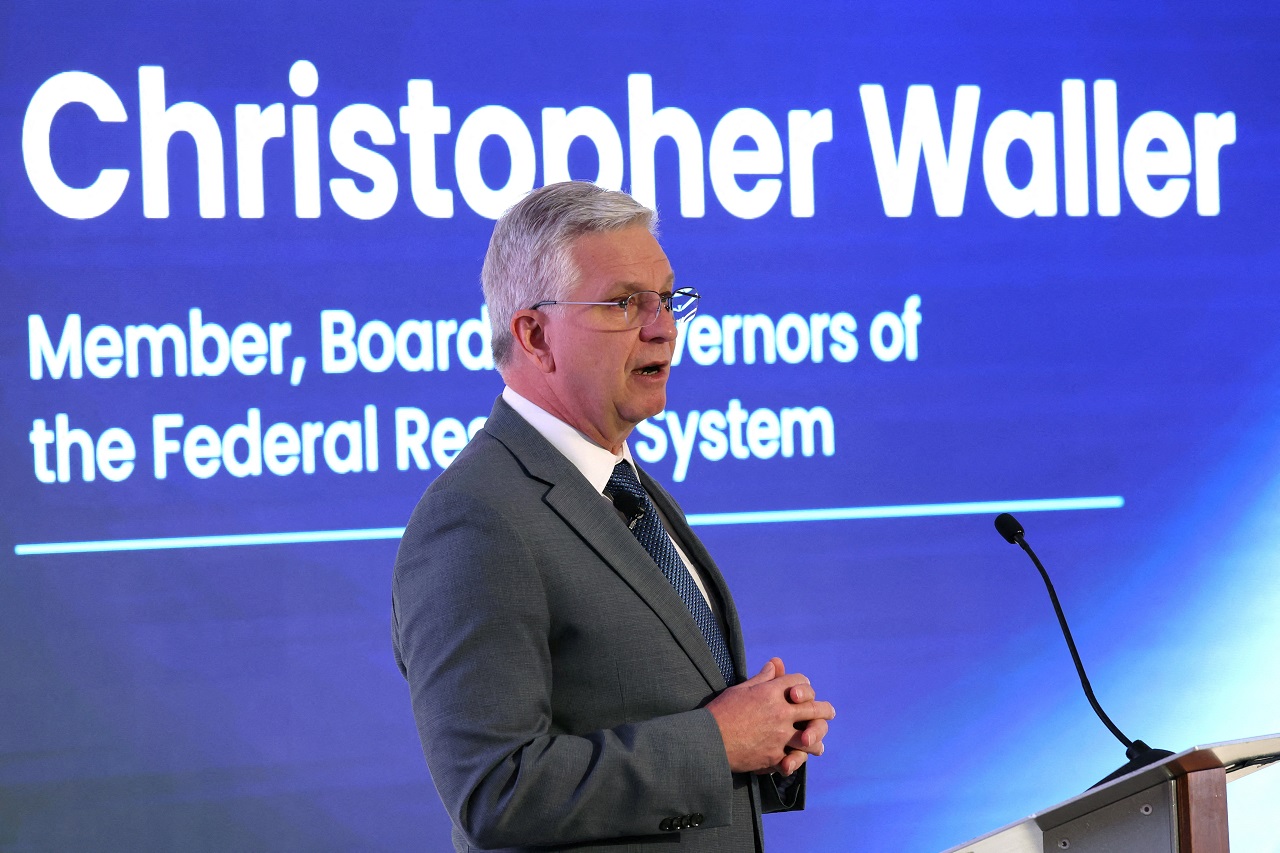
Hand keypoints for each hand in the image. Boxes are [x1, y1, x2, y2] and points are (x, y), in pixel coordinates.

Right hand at [706, 657, 834, 775]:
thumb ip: (762, 679)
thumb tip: (775, 665)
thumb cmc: (721, 712)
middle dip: (824, 710)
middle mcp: (780, 712)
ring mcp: (780, 736)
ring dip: (816, 738)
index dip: (803, 685)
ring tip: (817, 742)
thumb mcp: (741, 689)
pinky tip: (798, 759)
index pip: (800, 682)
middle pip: (814, 708)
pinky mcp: (775, 756)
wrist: (709, 740)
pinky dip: (797, 759)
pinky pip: (795, 758)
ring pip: (811, 737)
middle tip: (829, 712)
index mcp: (771, 692)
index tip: (805, 692)